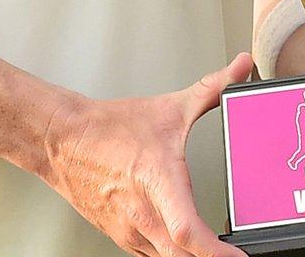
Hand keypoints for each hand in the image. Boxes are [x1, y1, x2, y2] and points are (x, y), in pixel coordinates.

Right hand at [40, 54, 251, 256]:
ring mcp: (129, 229)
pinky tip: (184, 247)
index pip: (189, 232)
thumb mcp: (170, 107)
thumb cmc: (110, 129)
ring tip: (214, 251)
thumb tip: (242, 67)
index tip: (239, 256)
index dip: (217, 251)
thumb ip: (213, 88)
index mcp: (157, 183)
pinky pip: (150, 256)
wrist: (62, 140)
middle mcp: (142, 214)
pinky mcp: (120, 235)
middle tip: (236, 255)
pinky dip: (171, 255)